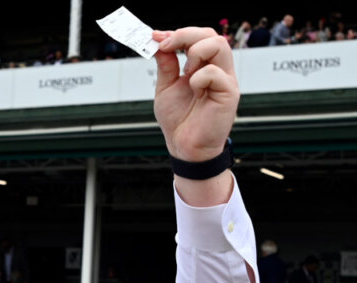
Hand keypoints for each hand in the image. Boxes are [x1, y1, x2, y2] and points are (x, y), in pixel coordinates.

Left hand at [152, 27, 238, 161]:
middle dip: (185, 35)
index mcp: (204, 66)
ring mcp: (225, 80)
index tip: (156, 37)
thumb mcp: (166, 87)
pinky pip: (215, 73)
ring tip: (184, 70)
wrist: (184, 146)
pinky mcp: (228, 94)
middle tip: (165, 45)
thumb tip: (158, 42)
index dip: (178, 33)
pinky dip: (198, 77)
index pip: (199, 37)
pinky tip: (193, 90)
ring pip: (219, 45)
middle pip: (211, 35)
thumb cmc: (179, 119)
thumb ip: (166, 65)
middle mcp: (217, 69)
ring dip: (194, 51)